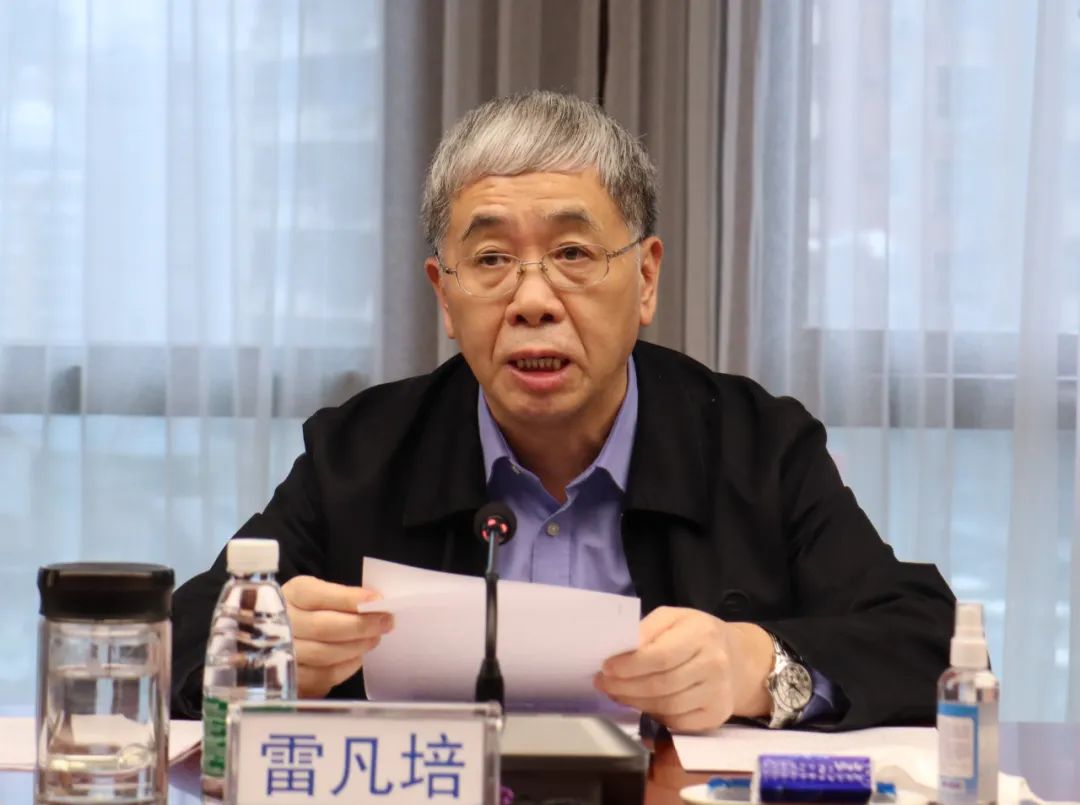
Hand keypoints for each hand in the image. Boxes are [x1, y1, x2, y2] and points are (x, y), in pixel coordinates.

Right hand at [282, 576, 394, 698]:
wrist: (275, 635)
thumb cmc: (305, 610)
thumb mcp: (317, 593)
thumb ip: (341, 597)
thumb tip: (376, 604)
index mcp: (289, 595)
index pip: (318, 596)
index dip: (349, 599)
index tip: (377, 600)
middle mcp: (279, 624)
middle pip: (324, 627)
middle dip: (361, 625)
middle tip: (385, 622)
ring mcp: (280, 654)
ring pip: (325, 654)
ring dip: (357, 647)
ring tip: (374, 638)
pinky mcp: (288, 679)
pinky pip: (322, 677)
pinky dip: (345, 667)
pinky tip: (357, 657)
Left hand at [594, 606, 774, 732]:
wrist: (739, 659)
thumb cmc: (697, 634)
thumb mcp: (673, 618)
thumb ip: (647, 630)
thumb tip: (619, 652)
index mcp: (701, 633)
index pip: (660, 656)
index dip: (629, 665)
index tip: (606, 668)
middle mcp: (714, 664)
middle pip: (661, 685)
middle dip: (625, 687)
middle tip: (603, 684)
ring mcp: (718, 693)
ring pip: (667, 707)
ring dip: (635, 703)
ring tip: (618, 694)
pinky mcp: (717, 715)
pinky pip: (678, 722)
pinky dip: (655, 716)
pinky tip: (643, 704)